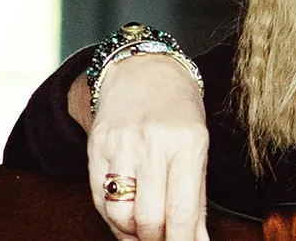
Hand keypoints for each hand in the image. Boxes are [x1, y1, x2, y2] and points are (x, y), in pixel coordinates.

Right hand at [81, 55, 209, 240]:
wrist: (143, 70)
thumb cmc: (179, 110)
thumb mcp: (199, 145)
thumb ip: (197, 195)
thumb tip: (198, 240)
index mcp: (188, 143)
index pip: (181, 211)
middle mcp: (154, 143)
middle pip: (149, 218)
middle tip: (166, 240)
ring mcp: (122, 145)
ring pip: (120, 213)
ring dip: (133, 234)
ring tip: (146, 232)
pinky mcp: (97, 147)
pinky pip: (99, 198)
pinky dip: (113, 218)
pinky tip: (126, 219)